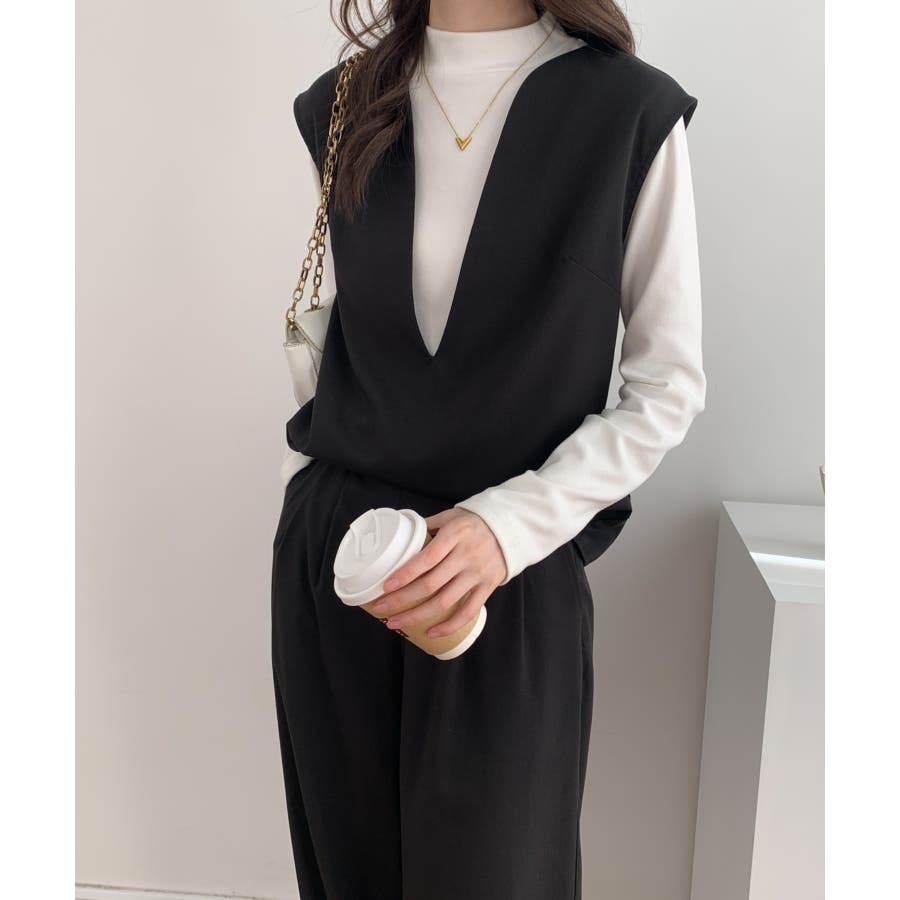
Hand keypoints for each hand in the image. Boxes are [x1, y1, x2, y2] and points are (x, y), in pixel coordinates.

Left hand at [368, 508, 506, 637]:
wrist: (511, 529)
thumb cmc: (474, 522)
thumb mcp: (451, 515)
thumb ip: (427, 526)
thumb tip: (400, 537)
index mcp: (454, 536)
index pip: (426, 559)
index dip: (405, 575)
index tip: (386, 586)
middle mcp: (466, 556)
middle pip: (430, 585)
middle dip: (402, 600)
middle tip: (381, 609)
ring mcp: (477, 574)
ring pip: (444, 602)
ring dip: (417, 616)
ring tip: (395, 623)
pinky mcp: (487, 587)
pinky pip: (468, 612)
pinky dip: (449, 626)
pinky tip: (430, 632)